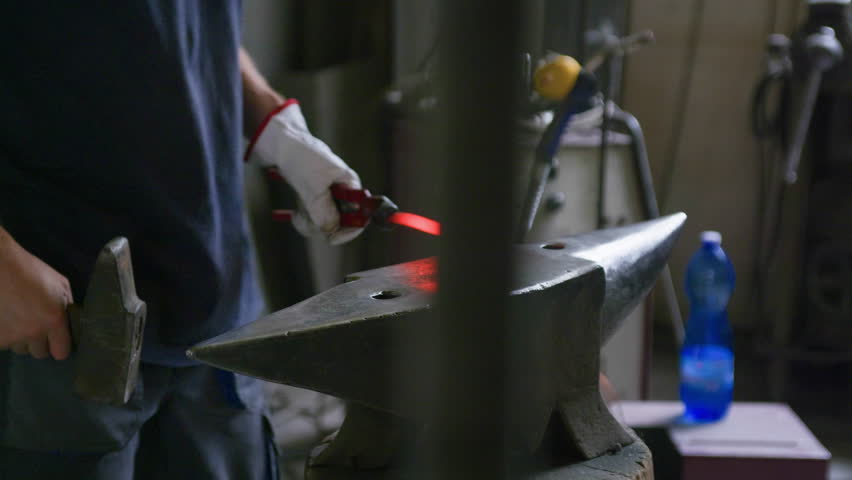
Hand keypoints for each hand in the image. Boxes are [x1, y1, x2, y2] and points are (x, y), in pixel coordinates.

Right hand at [0, 228, 72, 359]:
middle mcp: (33, 333)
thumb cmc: (32, 271)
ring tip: (18, 319)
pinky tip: (6, 319)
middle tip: (36, 326)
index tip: (58, 340)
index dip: (60, 346)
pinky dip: (5, 334)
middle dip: (40, 343)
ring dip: (21, 339)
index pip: (61, 352)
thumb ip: (67, 307)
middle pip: (40, 353)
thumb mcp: (61, 285)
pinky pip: (4, 344)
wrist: (0, 266)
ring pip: (20, 349)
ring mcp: (10, 336)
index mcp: (53, 320)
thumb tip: (70, 323)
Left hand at [246, 101, 364, 245]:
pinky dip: (302, 220)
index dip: (349, 229)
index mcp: (349, 185)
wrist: (279, 143)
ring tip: (296, 216)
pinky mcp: (312, 198)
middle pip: (341, 222)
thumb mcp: (313, 186)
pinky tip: (291, 215)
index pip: (360, 214)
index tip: (332, 239)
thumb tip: (332, 231)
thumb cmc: (300, 158)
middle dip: (322, 226)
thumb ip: (324, 212)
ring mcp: (326, 196)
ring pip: (324, 223)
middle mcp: (341, 192)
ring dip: (309, 223)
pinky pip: (312, 218)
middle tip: (304, 220)